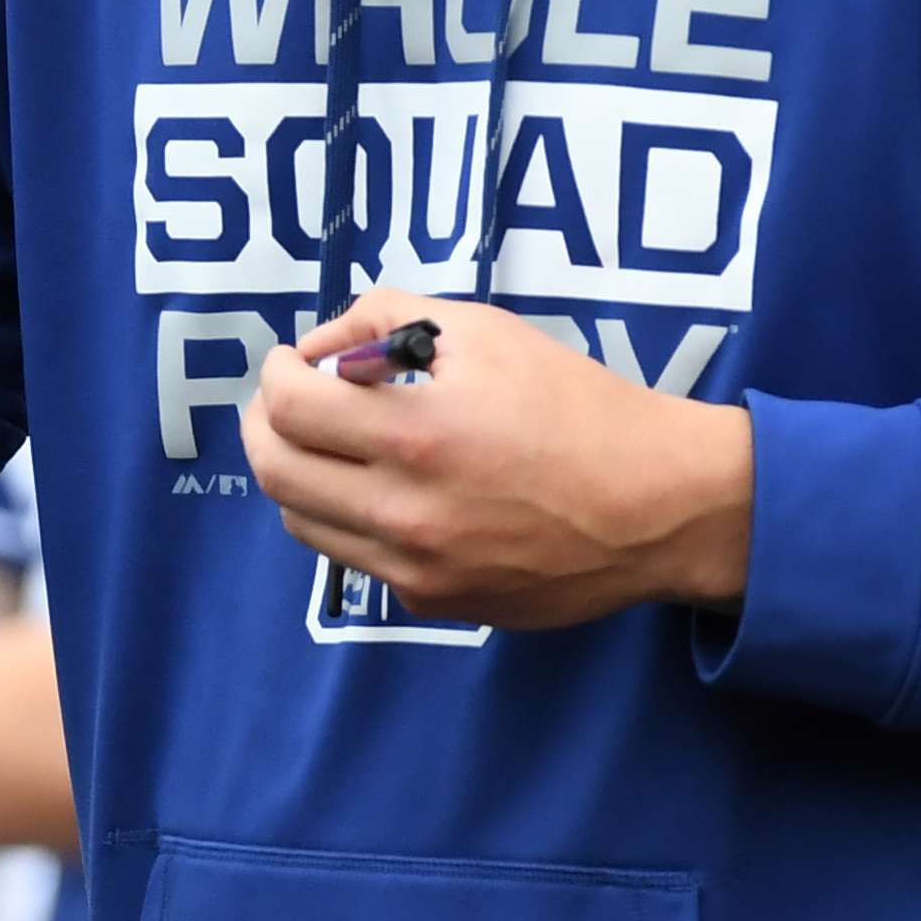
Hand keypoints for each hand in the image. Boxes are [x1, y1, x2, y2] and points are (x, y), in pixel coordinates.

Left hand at [239, 294, 751, 629]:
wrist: (656, 505)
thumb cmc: (577, 407)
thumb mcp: (486, 332)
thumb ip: (388, 318)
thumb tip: (321, 346)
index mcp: (414, 435)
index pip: (286, 406)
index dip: (275, 373)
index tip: (291, 361)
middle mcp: (403, 512)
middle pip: (273, 470)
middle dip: (264, 423)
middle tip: (286, 398)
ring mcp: (414, 567)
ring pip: (302, 520)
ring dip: (297, 472)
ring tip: (328, 441)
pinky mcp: (434, 601)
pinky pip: (355, 558)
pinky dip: (349, 516)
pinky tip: (384, 486)